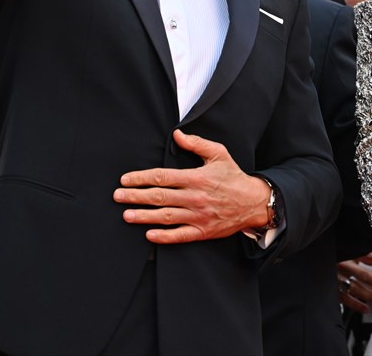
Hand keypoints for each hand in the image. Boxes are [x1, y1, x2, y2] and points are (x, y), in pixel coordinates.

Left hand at [113, 129, 270, 242]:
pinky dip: (163, 237)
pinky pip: (179, 236)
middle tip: (117, 196)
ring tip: (126, 215)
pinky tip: (149, 235)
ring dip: (143, 216)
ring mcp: (198, 216)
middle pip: (159, 197)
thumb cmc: (234, 177)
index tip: (126, 179)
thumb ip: (197, 144)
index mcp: (197, 177)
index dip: (142, 178)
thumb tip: (176, 135)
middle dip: (135, 196)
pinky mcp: (202, 232)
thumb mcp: (219, 154)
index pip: (163, 177)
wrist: (254, 202)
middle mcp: (195, 197)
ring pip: (165, 217)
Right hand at [337, 251, 371, 312]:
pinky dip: (355, 305)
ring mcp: (335, 279)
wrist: (316, 263)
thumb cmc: (334, 256)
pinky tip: (365, 308)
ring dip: (369, 296)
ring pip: (355, 289)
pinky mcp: (331, 290)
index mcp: (346, 255)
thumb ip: (365, 254)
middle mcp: (340, 267)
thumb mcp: (349, 252)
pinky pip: (344, 299)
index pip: (366, 257)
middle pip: (362, 275)